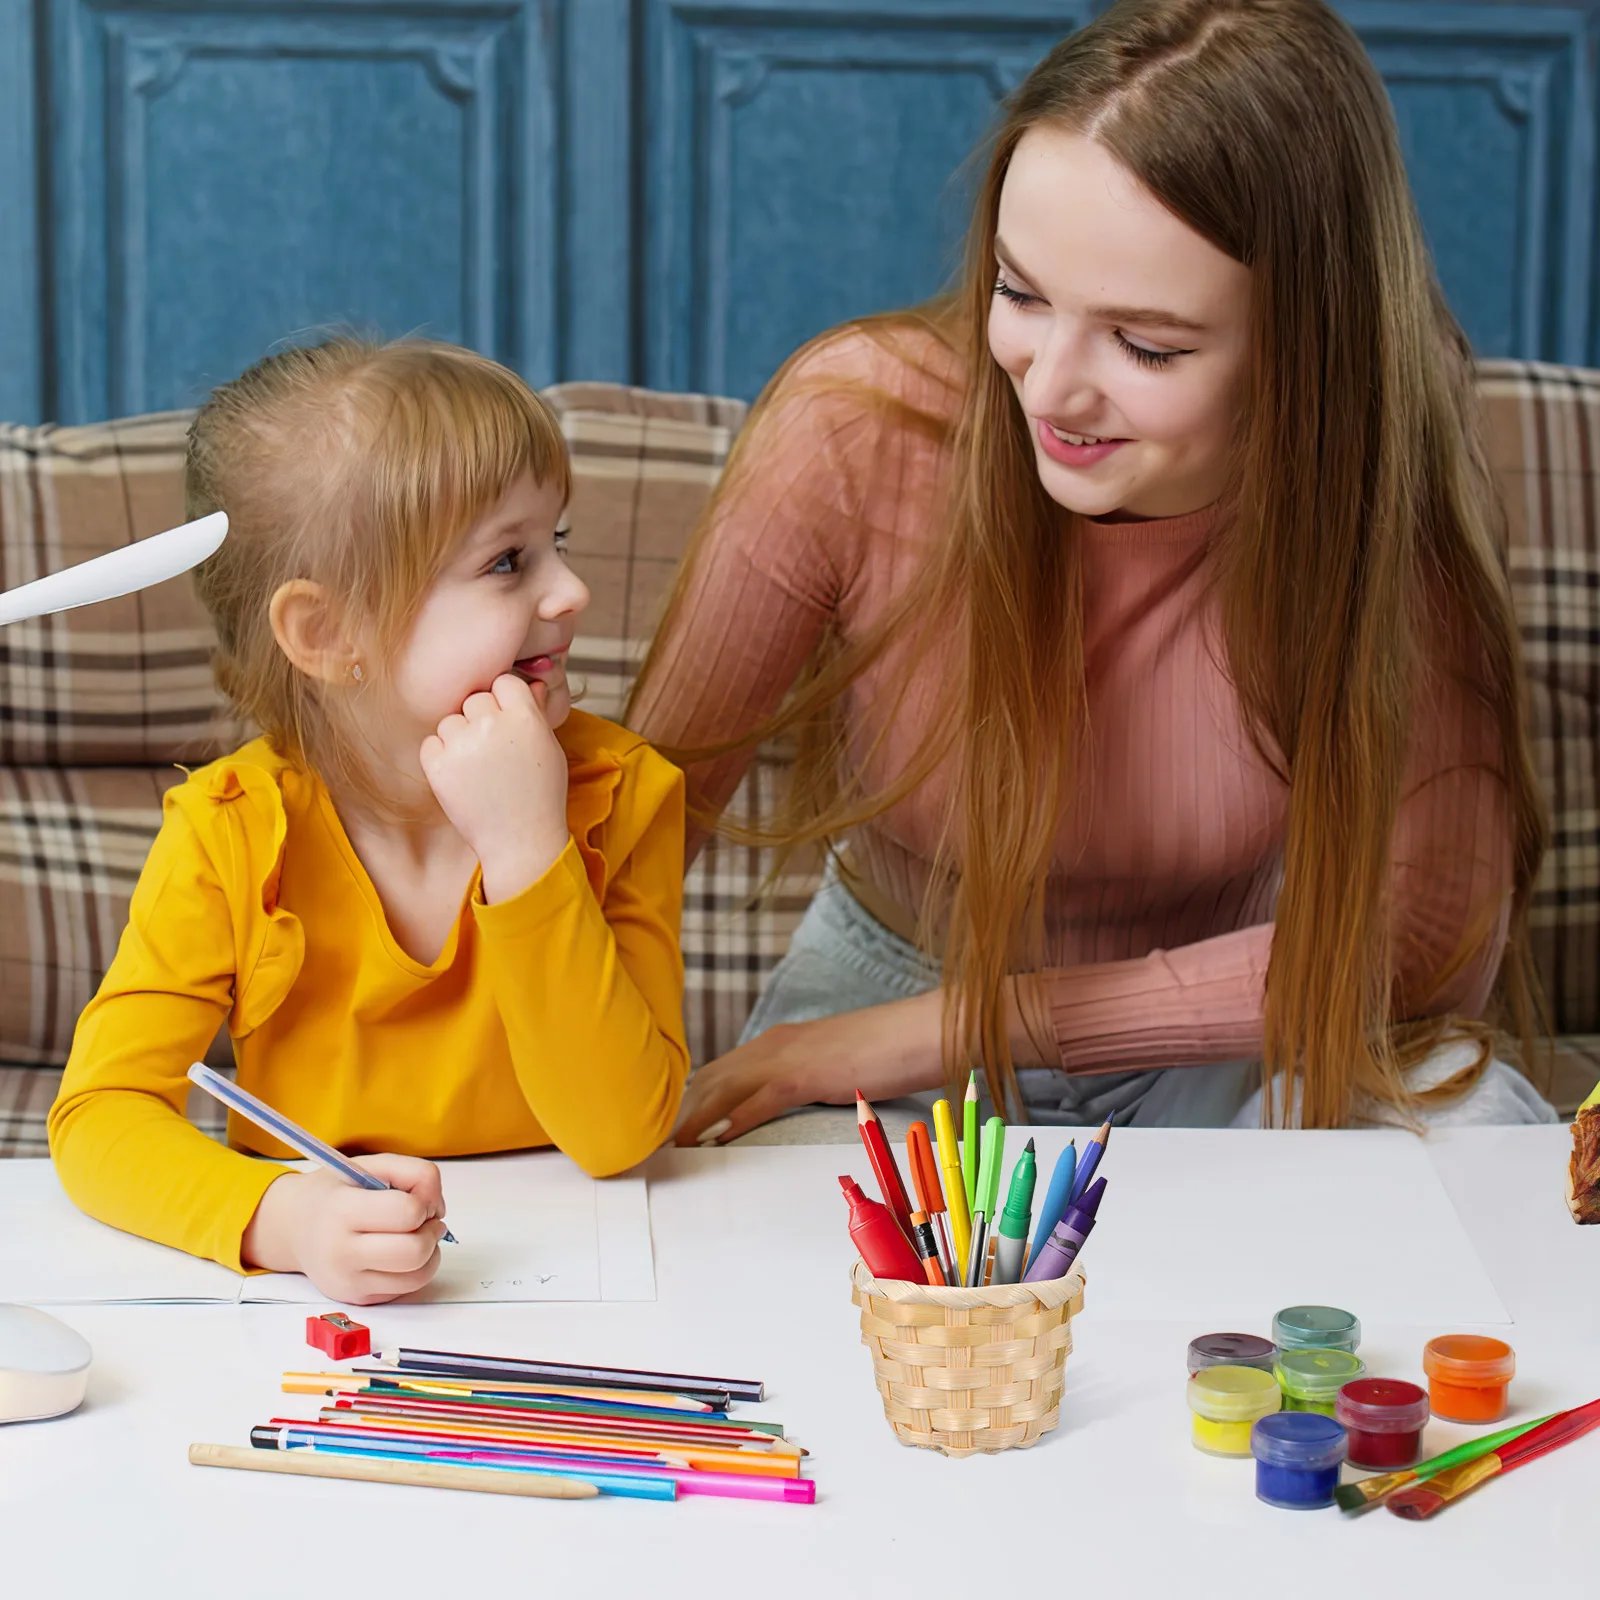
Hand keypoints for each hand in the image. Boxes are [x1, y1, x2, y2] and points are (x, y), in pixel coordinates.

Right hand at [241, 1154, 448, 1305]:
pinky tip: (402, 1253)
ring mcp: (348, 1282)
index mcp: (341, 1211)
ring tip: (417, 1235)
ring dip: (430, 1253)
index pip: (406, 1212)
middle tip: (424, 1219)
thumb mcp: (370, 1165)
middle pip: (415, 1251)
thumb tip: (438, 1208)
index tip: (415, 1197)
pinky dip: (416, 1270)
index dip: (423, 1202)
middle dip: (431, 1232)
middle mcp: (340, 1252)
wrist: (293, 1228)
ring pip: (417, 1277)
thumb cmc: (336, 1192)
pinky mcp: (358, 1299)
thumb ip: (415, 1172)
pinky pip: (406, 1290)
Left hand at [420, 674, 569, 900]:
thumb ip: (535, 712)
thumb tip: (533, 682)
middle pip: (474, 699)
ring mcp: (463, 745)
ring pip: (449, 721)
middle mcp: (492, 725)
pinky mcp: (439, 766)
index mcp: (524, 716)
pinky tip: (461, 776)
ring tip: (478, 767)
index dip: (504, 701)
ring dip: (459, 738)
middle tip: (493, 750)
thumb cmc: (540, 796)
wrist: (522, 840)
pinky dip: (440, 757)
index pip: (503, 682)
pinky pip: (430, 744)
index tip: (506, 721)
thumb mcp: (549, 748)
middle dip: (480, 719)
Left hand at [673, 992, 949, 1144]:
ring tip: (670, 1149)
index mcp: (778, 1041)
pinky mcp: (809, 1073)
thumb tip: (786, 1102)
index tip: (665, 1126)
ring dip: (696, 1120)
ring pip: (726, 1089)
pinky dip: (734, 1121)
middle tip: (651, 1142)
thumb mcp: (831, 1064)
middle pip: (711, 1079)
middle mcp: (774, 1044)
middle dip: (680, 1110)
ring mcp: (790, 1057)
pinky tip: (715, 1141)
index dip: (688, 1098)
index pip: (717, 1070)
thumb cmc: (884, 1050)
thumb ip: (803, 1078)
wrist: (919, 1029)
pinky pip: (762, 1100)